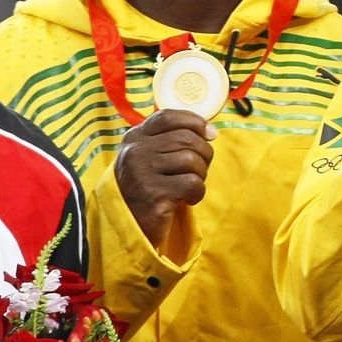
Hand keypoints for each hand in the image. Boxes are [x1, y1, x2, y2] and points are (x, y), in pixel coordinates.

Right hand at [115, 110, 215, 248]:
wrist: (131, 225)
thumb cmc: (149, 186)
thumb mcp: (151, 157)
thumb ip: (172, 139)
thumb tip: (210, 131)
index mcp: (134, 138)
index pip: (167, 116)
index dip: (194, 121)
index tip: (209, 133)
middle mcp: (134, 152)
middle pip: (186, 138)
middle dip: (204, 153)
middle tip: (199, 170)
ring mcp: (141, 173)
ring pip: (191, 159)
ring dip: (200, 174)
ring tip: (189, 186)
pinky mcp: (153, 195)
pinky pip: (193, 183)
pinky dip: (198, 192)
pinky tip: (188, 199)